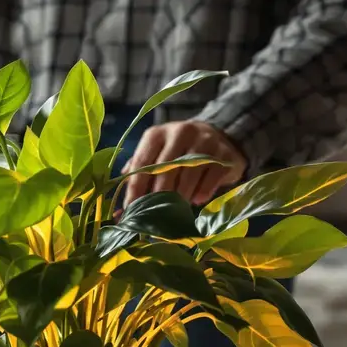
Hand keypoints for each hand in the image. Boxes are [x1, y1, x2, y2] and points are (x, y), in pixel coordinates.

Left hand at [122, 120, 246, 207]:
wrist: (220, 137)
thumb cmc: (178, 152)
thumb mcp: (156, 155)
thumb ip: (139, 174)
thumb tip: (122, 209)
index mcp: (157, 134)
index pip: (142, 163)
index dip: (135, 189)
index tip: (131, 209)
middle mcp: (180, 132)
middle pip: (165, 170)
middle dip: (158, 196)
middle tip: (156, 214)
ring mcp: (205, 141)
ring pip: (188, 175)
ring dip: (181, 196)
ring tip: (177, 208)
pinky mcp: (224, 153)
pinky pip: (210, 177)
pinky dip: (202, 192)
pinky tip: (197, 200)